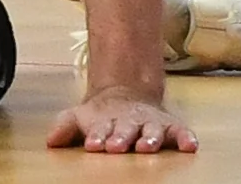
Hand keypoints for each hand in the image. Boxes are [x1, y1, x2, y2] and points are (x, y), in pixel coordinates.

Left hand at [46, 88, 198, 153]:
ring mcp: (150, 123)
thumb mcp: (81, 116)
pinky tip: (190, 146)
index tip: (93, 143)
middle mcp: (130, 123)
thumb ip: (65, 126)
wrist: (127, 93)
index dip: (97, 136)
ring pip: (152, 131)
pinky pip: (180, 131)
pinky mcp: (169, 126)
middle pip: (126, 130)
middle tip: (115, 146)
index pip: (101, 130)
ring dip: (149, 139)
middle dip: (121, 138)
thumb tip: (51, 140)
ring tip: (146, 147)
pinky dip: (186, 137)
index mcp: (108, 121)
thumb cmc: (102, 115)